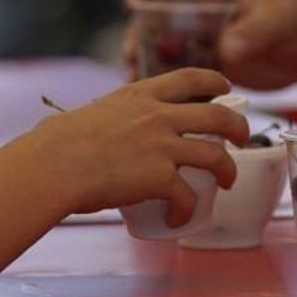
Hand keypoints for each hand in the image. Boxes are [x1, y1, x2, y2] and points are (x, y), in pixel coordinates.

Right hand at [27, 68, 250, 225]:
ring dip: (228, 169)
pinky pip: (187, 197)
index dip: (214, 81)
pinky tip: (179, 219)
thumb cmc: (58, 143)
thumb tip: (102, 132)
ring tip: (227, 181)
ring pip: (216, 155)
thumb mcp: (93, 114)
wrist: (54, 164)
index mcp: (141, 95)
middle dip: (238, 127)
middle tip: (242, 138)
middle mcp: (158, 116)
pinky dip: (187, 211)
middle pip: (217, 116)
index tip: (225, 88)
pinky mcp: (160, 177)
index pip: (190, 77)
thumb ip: (110, 119)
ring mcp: (162, 146)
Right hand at [122, 0, 296, 89]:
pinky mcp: (210, 61)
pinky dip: (169, 82)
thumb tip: (228, 51)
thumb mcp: (281, 21)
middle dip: (140, 33)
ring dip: (149, 61)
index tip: (133, 3)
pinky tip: (160, 100)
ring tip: (138, 82)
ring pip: (164, 44)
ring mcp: (203, 34)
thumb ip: (255, 32)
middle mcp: (202, 5)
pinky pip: (181, 69)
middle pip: (157, 13)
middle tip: (132, 55)